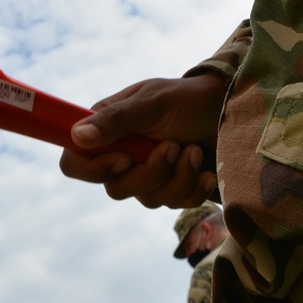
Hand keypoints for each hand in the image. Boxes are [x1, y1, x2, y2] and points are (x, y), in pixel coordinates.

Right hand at [60, 73, 226, 207]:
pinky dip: (193, 188)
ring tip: (194, 150)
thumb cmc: (187, 99)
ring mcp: (146, 173)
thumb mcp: (153, 102)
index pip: (74, 163)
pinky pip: (174, 204)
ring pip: (148, 200)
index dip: (94, 170)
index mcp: (106, 130)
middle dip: (151, 173)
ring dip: (178, 177)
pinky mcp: (171, 187)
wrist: (227, 109)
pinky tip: (206, 171)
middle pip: (115, 189)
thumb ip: (116, 119)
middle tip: (173, 146)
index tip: (125, 158)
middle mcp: (121, 154)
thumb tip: (77, 136)